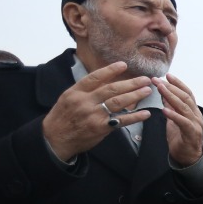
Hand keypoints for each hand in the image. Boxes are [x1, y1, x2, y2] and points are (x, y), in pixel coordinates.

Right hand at [39, 62, 156, 160]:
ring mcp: (93, 115)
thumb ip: (85, 90)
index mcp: (75, 92)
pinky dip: (135, 117)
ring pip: (118, 102)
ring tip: (147, 91)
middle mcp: (84, 101)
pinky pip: (121, 120)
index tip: (124, 64)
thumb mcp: (68, 98)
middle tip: (145, 79)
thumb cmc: (63, 117)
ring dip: (135, 96)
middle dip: (131, 83)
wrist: (55, 139)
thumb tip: (106, 81)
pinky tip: (145, 113)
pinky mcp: (100, 128)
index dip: (110, 70)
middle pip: (111, 89)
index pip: (95, 77)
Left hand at [156, 74, 202, 167]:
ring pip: (184, 107)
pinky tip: (164, 109)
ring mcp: (195, 124)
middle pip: (185, 97)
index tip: (167, 75)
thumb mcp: (174, 119)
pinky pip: (183, 122)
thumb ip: (171, 108)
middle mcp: (196, 115)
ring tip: (160, 89)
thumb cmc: (181, 138)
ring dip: (171, 96)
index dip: (178, 84)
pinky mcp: (192, 133)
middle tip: (158, 80)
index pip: (187, 93)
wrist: (188, 157)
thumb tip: (164, 95)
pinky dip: (173, 115)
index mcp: (193, 111)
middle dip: (171, 87)